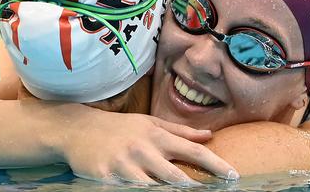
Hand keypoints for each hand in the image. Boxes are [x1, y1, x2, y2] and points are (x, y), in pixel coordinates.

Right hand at [57, 110, 238, 184]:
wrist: (77, 128)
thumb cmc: (119, 128)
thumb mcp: (149, 124)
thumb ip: (180, 131)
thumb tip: (209, 136)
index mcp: (156, 136)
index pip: (192, 150)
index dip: (215, 164)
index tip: (232, 175)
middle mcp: (143, 150)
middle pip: (174, 176)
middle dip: (193, 189)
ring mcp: (124, 165)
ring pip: (151, 188)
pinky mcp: (105, 178)